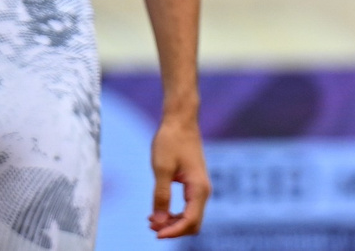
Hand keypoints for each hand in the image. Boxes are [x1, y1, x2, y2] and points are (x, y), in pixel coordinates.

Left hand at [149, 111, 209, 238]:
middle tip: (151, 226)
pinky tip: (158, 211)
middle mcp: (203, 190)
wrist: (180, 120)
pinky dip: (175, 214)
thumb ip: (161, 195)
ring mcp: (200, 187)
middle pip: (193, 223)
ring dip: (173, 223)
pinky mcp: (194, 184)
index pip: (190, 221)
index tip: (156, 234)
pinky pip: (188, 207)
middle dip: (173, 229)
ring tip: (151, 220)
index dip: (173, 231)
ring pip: (190, 217)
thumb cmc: (171, 140)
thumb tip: (158, 220)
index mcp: (198, 188)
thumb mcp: (162, 168)